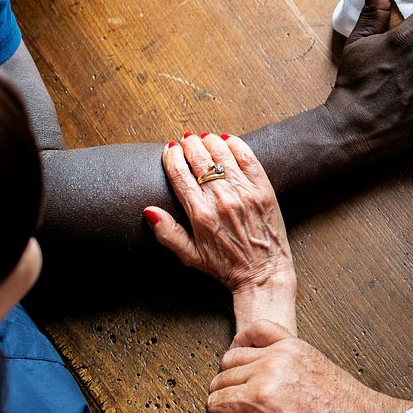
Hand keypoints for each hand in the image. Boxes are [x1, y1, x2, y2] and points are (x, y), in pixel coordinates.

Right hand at [144, 133, 295, 331]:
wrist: (264, 273)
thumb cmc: (226, 266)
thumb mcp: (190, 256)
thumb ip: (168, 233)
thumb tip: (148, 210)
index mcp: (200, 214)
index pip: (180, 174)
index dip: (172, 157)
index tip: (169, 149)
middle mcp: (222, 200)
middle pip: (200, 159)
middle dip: (190, 145)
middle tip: (186, 140)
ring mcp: (245, 193)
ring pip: (223, 155)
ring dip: (211, 142)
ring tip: (204, 139)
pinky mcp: (264, 191)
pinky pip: (249, 160)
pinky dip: (237, 146)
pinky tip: (228, 141)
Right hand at [206, 321, 412, 412]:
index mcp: (259, 398)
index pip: (214, 405)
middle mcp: (269, 369)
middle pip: (221, 380)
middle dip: (227, 400)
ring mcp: (283, 352)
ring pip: (233, 358)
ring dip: (234, 376)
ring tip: (250, 395)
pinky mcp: (296, 344)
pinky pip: (259, 329)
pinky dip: (247, 340)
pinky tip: (251, 360)